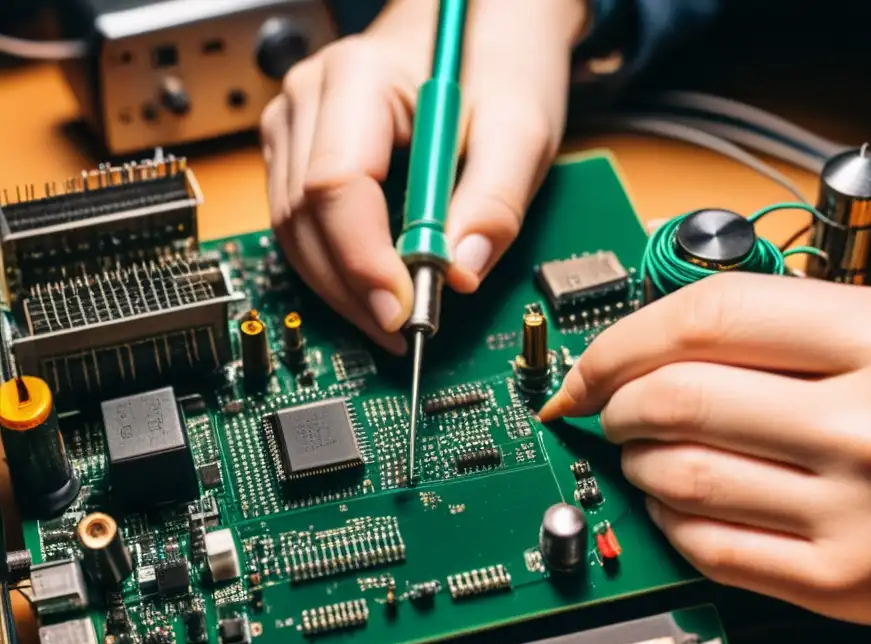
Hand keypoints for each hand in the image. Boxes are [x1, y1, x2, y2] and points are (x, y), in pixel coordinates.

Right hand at [260, 0, 586, 352]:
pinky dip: (335, 265)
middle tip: (403, 330)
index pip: (337, 186)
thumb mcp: (521, 127)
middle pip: (305, 216)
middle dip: (352, 287)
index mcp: (358, 79)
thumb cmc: (499, 63)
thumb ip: (494, 200)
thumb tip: (460, 275)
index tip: (403, 309)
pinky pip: (302, 223)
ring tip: (394, 317)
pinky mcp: (302, 151)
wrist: (484, 24)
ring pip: (293, 229)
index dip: (364, 259)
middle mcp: (310, 99)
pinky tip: (375, 288)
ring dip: (340, 286)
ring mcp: (298, 126)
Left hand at [540, 273, 870, 634]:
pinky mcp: (845, 582)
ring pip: (682, 476)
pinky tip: (675, 503)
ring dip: (635, 461)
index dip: (623, 336)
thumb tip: (705, 317)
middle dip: (613, 401)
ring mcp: (855, 511)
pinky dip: (670, 521)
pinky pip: (712, 547)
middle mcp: (870, 424)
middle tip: (606, 404)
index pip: (708, 317)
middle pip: (677, 398)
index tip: (591, 359)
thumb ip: (834, 305)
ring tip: (640, 450)